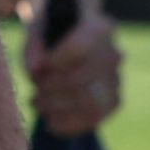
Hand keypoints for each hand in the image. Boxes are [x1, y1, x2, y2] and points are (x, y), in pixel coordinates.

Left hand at [23, 8, 123, 135]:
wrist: (69, 41)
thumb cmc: (50, 34)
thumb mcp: (36, 32)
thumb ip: (33, 47)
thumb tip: (35, 70)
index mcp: (98, 26)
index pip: (82, 47)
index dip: (57, 61)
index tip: (36, 69)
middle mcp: (112, 52)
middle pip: (82, 79)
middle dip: (51, 89)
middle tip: (33, 93)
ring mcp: (116, 78)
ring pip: (90, 102)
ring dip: (58, 108)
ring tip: (38, 105)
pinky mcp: (114, 100)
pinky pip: (95, 117)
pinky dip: (69, 123)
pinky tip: (51, 121)